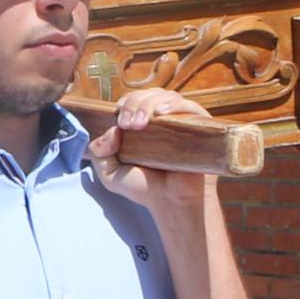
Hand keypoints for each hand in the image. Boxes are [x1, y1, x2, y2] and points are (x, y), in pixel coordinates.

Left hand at [88, 86, 227, 214]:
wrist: (171, 204)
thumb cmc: (143, 188)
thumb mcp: (109, 172)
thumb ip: (98, 151)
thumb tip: (112, 130)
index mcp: (145, 123)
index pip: (136, 98)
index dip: (127, 101)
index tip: (119, 119)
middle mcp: (164, 119)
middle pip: (150, 94)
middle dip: (135, 103)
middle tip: (127, 123)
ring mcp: (183, 122)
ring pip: (168, 97)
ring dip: (150, 104)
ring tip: (140, 122)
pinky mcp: (201, 128)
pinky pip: (191, 108)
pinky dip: (175, 106)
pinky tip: (162, 114)